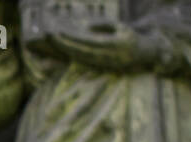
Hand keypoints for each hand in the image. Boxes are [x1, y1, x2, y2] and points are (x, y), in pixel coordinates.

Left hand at [45, 23, 169, 72]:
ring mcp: (100, 64)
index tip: (57, 32)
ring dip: (62, 49)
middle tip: (48, 35)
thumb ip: (102, 25)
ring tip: (50, 39)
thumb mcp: (120, 27)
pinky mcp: (97, 68)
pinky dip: (68, 54)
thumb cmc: (131, 38)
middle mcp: (105, 57)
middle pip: (77, 51)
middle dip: (61, 43)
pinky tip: (59, 47)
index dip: (69, 38)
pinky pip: (80, 61)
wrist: (143, 56)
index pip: (85, 42)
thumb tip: (83, 27)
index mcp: (112, 45)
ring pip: (76, 57)